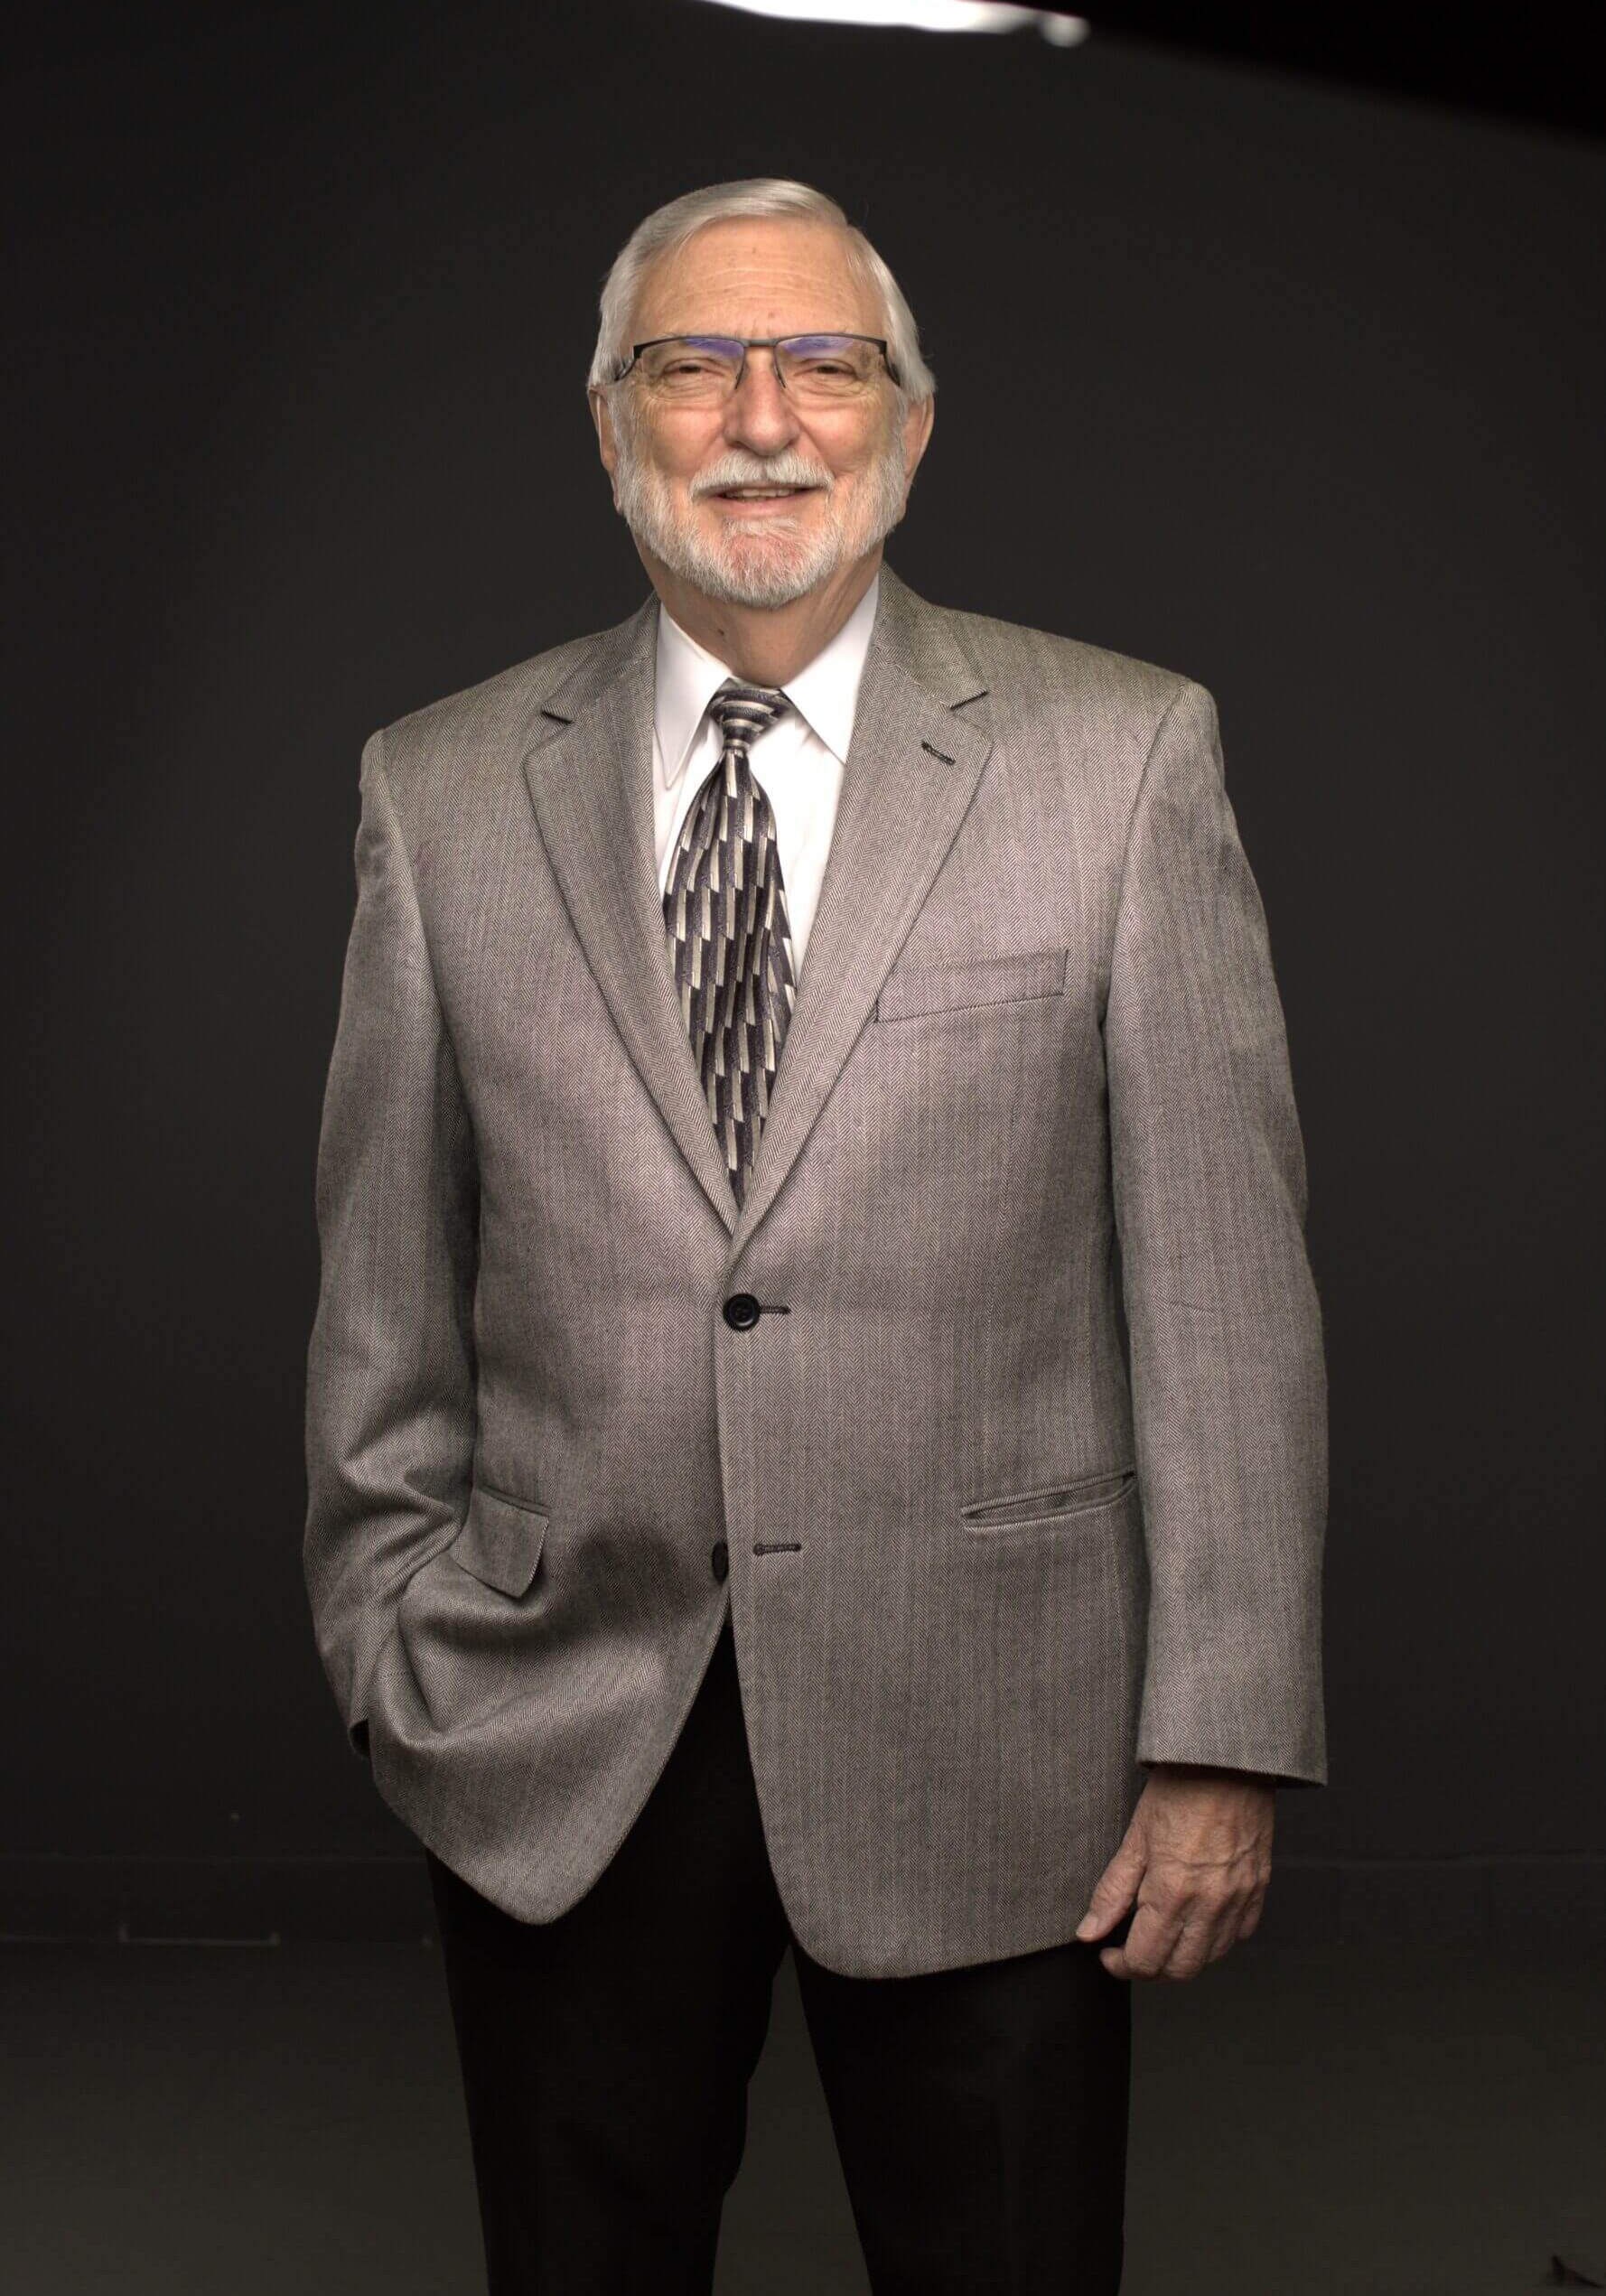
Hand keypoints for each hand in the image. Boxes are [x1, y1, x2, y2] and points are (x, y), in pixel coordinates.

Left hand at [1075, 1764, 1274, 1980]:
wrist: (1227, 1759)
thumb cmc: (1180, 1788)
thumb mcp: (1134, 1837)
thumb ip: (1112, 1892)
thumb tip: (1089, 1931)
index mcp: (1173, 1891)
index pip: (1146, 1960)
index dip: (1121, 1966)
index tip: (1108, 1954)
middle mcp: (1210, 1903)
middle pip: (1180, 1970)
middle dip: (1150, 1969)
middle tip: (1132, 1949)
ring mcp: (1239, 1898)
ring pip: (1211, 1958)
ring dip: (1183, 1958)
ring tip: (1163, 1934)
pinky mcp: (1258, 1888)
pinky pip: (1239, 1935)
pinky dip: (1216, 1939)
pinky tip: (1198, 1920)